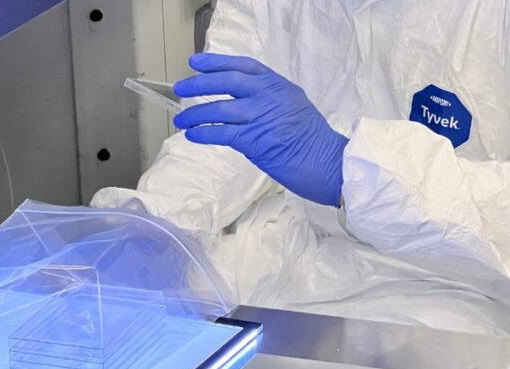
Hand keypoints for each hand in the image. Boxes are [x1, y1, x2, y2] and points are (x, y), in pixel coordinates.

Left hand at [173, 53, 348, 206]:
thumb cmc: (312, 141)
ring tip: (181, 119)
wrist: (328, 163)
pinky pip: (221, 133)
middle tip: (181, 87)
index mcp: (278, 86)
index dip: (217, 63)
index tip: (197, 63)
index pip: (243, 67)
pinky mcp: (254, 140)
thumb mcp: (293, 107)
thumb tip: (240, 102)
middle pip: (227, 82)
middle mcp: (269, 97)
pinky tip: (193, 135)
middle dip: (199, 84)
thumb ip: (268, 100)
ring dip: (195, 114)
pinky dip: (203, 133)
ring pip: (219, 108)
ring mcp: (261, 117)